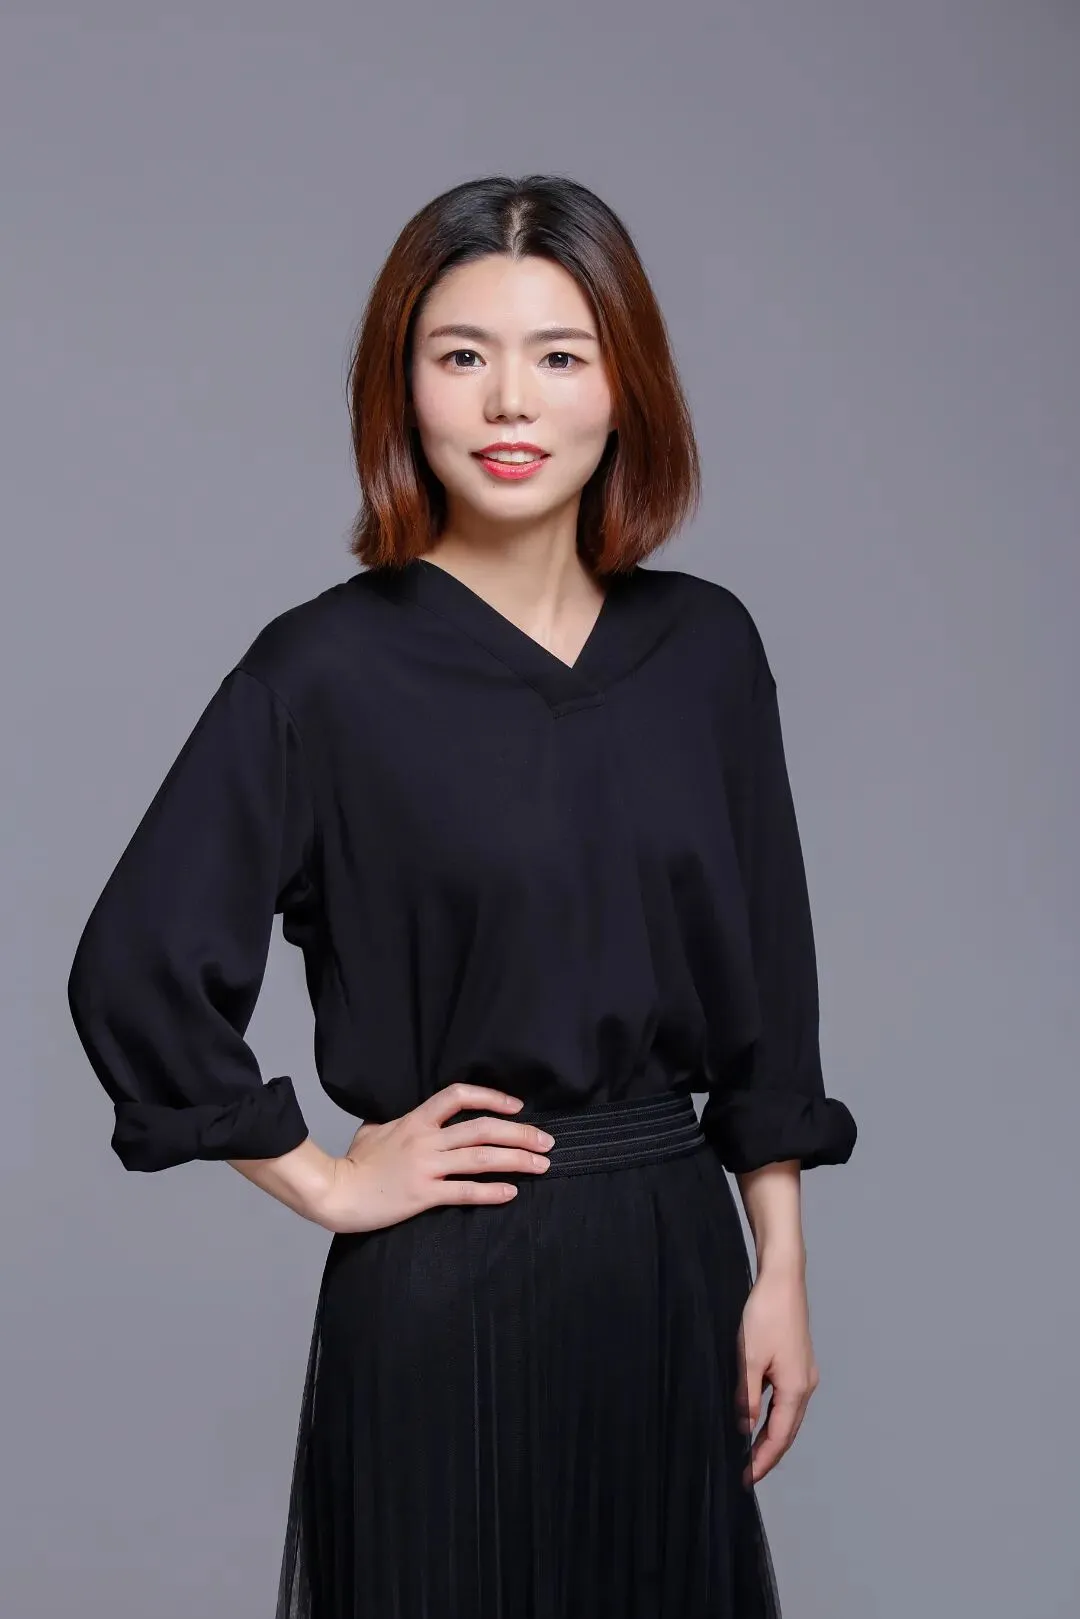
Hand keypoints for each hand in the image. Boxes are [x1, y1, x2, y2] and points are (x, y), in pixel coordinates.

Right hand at [313, 1082, 555, 1234]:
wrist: (335, 1192)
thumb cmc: (352, 1163)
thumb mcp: (373, 1130)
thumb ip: (394, 1122)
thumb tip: (401, 1118)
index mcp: (416, 1120)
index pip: (459, 1095)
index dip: (491, 1096)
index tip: (516, 1105)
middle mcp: (426, 1139)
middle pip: (483, 1128)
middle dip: (520, 1133)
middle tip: (546, 1141)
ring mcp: (426, 1167)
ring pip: (481, 1158)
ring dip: (517, 1160)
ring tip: (541, 1165)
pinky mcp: (423, 1195)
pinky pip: (465, 1192)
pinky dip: (491, 1192)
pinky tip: (510, 1192)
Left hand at [736, 1261, 819, 1484]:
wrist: (783, 1279)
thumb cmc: (765, 1314)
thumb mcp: (748, 1358)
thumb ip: (745, 1396)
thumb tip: (743, 1428)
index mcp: (796, 1388)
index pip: (779, 1437)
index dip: (762, 1461)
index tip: (746, 1480)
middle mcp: (806, 1385)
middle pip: (787, 1431)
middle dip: (768, 1454)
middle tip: (747, 1474)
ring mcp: (805, 1373)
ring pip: (788, 1416)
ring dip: (771, 1436)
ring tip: (750, 1453)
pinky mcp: (799, 1363)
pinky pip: (786, 1399)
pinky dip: (773, 1416)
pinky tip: (757, 1417)